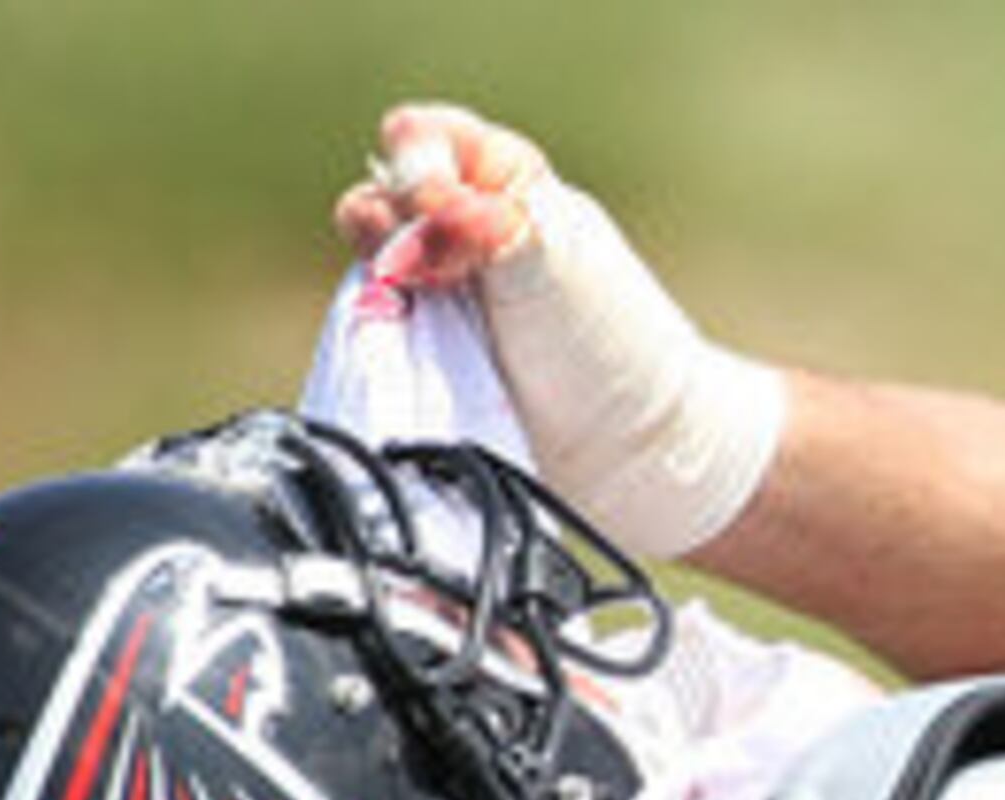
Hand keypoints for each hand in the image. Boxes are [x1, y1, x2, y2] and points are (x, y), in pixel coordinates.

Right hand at [331, 101, 781, 559]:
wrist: (636, 454)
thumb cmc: (610, 346)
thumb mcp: (549, 259)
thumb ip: (485, 219)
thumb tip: (430, 196)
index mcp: (507, 189)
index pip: (426, 140)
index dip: (416, 162)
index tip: (436, 205)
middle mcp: (466, 239)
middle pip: (381, 202)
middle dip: (383, 226)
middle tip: (421, 272)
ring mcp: (441, 302)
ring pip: (369, 270)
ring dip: (377, 288)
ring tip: (419, 319)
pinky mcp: (424, 364)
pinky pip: (370, 337)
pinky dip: (374, 340)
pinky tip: (401, 359)